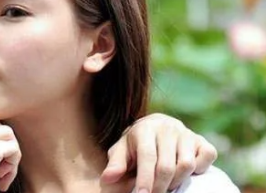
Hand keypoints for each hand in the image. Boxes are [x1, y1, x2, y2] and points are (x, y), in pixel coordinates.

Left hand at [101, 113, 217, 192]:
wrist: (155, 127)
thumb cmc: (135, 144)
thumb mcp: (121, 150)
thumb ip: (116, 164)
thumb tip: (107, 179)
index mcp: (144, 129)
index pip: (147, 157)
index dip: (144, 179)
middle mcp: (167, 127)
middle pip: (167, 165)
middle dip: (159, 187)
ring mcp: (186, 133)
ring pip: (186, 164)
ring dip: (177, 181)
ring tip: (166, 186)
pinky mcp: (202, 140)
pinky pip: (207, 157)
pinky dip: (199, 169)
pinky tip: (185, 174)